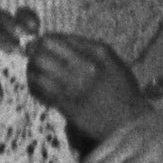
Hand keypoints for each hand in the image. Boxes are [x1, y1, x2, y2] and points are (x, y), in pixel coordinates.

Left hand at [22, 29, 149, 144]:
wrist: (130, 123)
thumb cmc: (122, 90)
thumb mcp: (112, 61)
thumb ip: (87, 47)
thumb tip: (58, 39)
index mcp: (96, 52)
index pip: (55, 39)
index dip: (44, 42)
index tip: (42, 46)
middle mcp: (85, 66)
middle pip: (41, 52)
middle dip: (34, 53)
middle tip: (34, 58)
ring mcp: (74, 86)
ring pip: (37, 71)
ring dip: (32, 71)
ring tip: (36, 73)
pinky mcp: (66, 104)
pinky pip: (40, 91)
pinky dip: (36, 87)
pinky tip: (41, 88)